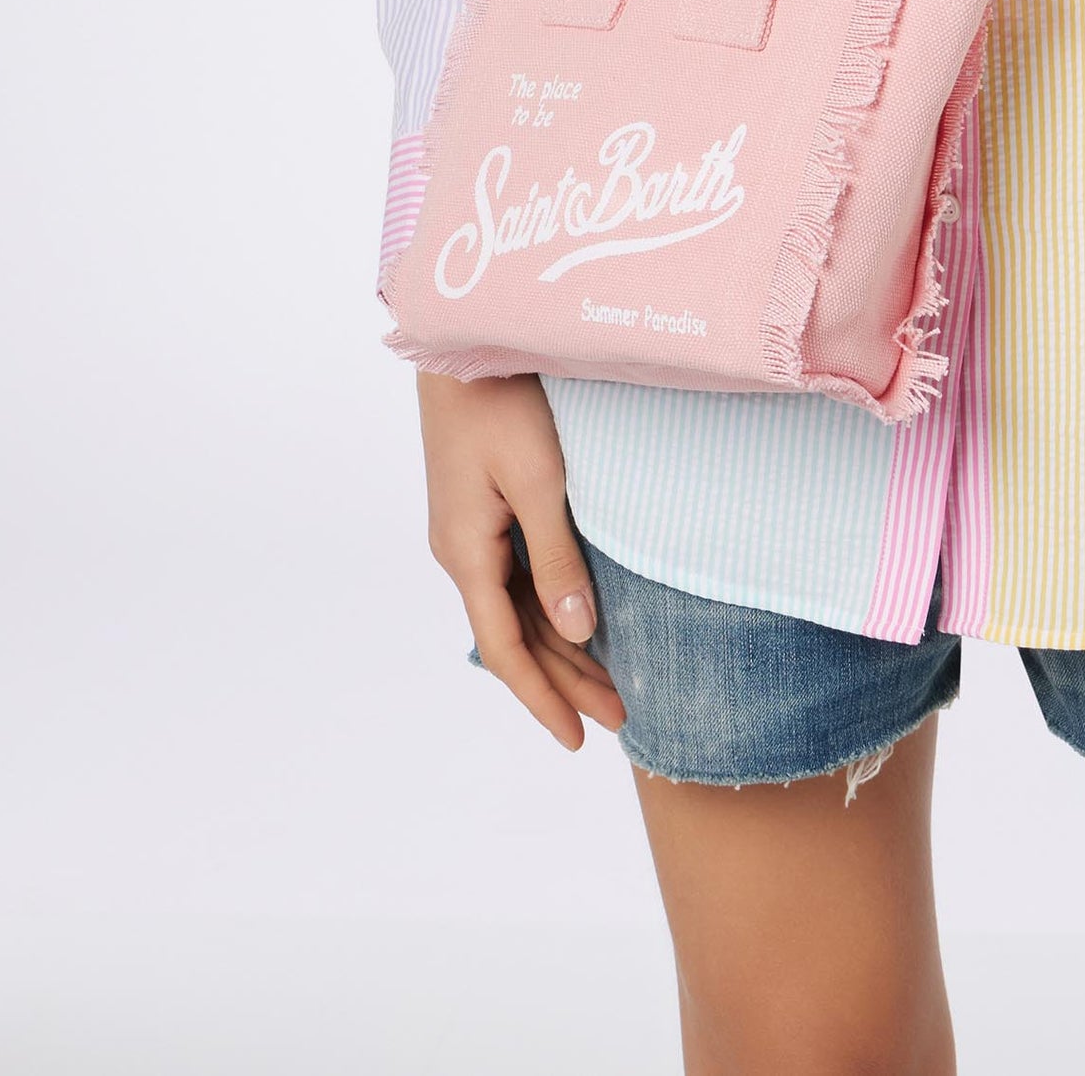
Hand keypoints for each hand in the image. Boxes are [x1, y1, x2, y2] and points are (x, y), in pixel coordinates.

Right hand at [416, 370, 626, 749]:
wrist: (464, 345)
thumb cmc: (502, 404)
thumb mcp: (538, 481)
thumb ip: (556, 557)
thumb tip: (577, 630)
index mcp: (468, 554)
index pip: (506, 651)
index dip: (543, 700)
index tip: (580, 739)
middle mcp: (462, 553)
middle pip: (515, 638)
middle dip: (565, 683)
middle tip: (621, 718)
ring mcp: (469, 533)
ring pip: (516, 611)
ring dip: (560, 650)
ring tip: (609, 685)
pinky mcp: (480, 511)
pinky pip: (514, 579)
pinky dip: (547, 611)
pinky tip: (576, 624)